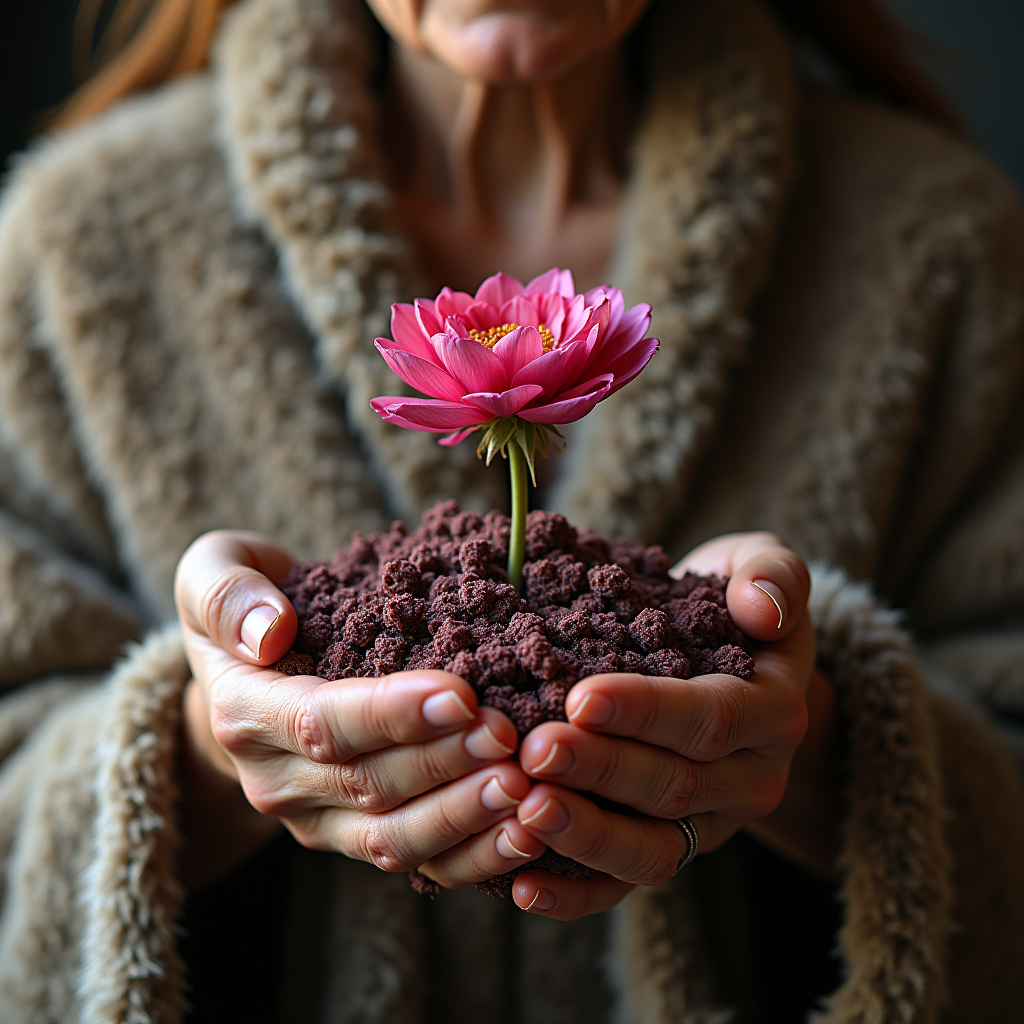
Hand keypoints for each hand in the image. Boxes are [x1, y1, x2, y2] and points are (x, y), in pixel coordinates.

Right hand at [175, 530, 546, 890]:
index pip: (322, 723)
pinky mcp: (351, 836)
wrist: (243, 671)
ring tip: (525, 790)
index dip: (391, 714)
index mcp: (245, 712)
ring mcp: (315, 818)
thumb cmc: (242, 612)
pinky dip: (469, 855)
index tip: (462, 694)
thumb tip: (268, 632)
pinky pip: (412, 861)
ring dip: (463, 817)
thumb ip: (226, 594)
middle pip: (368, 782)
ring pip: (392, 836)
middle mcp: (275, 779)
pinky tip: (523, 835)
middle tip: (511, 737)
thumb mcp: (210, 575)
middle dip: (444, 761)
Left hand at [511, 532, 832, 920]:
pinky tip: (522, 886)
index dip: (646, 712)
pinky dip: (580, 895)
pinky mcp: (675, 849)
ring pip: (655, 850)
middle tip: (531, 751)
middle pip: (674, 786)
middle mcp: (751, 779)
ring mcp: (712, 824)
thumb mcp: (760, 567)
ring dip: (587, 837)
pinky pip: (630, 887)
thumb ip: (773, 574)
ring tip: (523, 812)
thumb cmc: (729, 602)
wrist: (734, 660)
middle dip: (600, 771)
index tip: (579, 699)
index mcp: (773, 711)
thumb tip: (766, 609)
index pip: (711, 719)